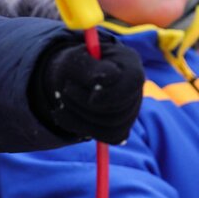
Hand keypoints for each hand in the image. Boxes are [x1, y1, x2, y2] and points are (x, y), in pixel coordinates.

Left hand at [28, 31, 143, 144]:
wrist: (69, 77)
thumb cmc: (73, 64)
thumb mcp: (74, 60)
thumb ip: (90, 68)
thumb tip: (105, 79)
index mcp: (129, 64)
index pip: (133, 81)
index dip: (112, 94)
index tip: (91, 97)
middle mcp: (135, 89)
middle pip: (120, 109)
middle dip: (85, 103)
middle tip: (66, 90)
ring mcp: (130, 111)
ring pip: (112, 127)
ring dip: (80, 115)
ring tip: (63, 98)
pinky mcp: (120, 128)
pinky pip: (106, 137)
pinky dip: (80, 126)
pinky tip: (64, 112)